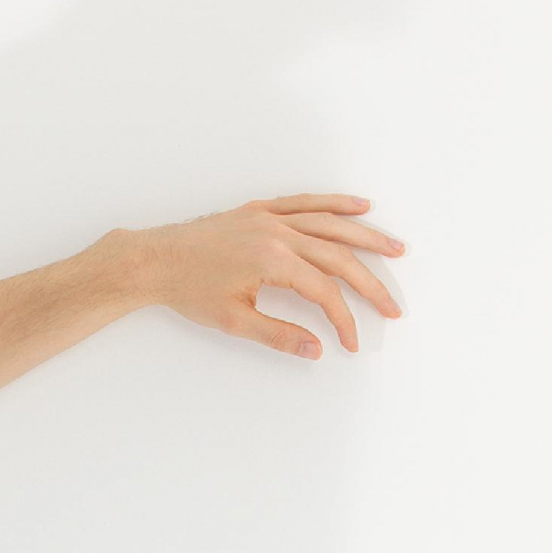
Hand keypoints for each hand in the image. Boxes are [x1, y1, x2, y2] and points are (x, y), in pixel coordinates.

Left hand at [129, 193, 404, 358]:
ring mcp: (270, 217)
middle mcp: (278, 233)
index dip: (343, 320)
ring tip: (396, 249)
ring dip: (366, 237)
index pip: (325, 292)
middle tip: (394, 307)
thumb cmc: (189, 290)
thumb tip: (317, 349)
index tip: (351, 343)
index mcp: (273, 261)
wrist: (155, 259)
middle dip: (371, 284)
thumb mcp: (234, 321)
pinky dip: (334, 204)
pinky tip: (359, 207)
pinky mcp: (260, 210)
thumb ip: (279, 335)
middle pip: (339, 257)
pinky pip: (306, 203)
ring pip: (330, 224)